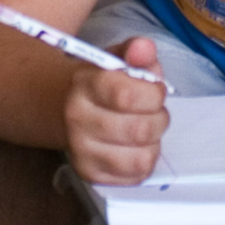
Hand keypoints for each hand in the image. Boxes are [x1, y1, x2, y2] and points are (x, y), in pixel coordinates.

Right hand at [63, 39, 167, 184]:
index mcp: (84, 85)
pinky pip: (135, 176)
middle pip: (139, 129)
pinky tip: (135, 147)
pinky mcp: (89, 174)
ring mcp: (80, 151)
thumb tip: (144, 48)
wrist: (65, 108)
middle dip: (159, 119)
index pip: (126, 95)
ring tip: (145, 130)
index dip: (153, 94)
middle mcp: (77, 119)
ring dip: (153, 143)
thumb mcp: (117, 59)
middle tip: (154, 112)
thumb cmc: (101, 84)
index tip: (156, 90)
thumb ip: (135, 51)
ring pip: (140, 158)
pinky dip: (144, 162)